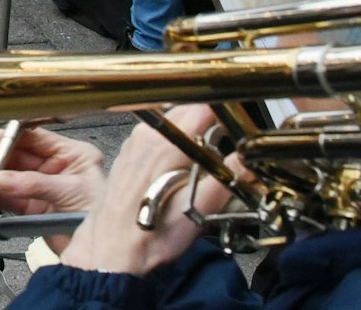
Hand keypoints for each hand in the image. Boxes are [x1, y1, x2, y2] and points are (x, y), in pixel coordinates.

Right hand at [0, 125, 105, 251]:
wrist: (101, 254)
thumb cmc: (99, 216)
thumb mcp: (70, 191)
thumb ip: (35, 184)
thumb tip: (3, 179)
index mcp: (72, 154)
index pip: (35, 138)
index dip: (9, 138)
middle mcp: (57, 168)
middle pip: (18, 156)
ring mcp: (43, 188)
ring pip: (10, 177)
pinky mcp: (34, 209)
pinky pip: (9, 198)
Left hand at [58, 105, 232, 276]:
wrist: (111, 253)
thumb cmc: (149, 238)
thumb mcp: (199, 212)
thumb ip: (228, 178)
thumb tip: (250, 158)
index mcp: (167, 144)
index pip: (205, 106)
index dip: (228, 114)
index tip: (239, 128)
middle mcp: (147, 136)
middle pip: (189, 107)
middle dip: (212, 120)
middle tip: (226, 145)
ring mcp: (135, 142)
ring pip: (173, 118)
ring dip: (193, 130)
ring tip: (204, 158)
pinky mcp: (129, 152)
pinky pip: (158, 132)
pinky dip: (175, 139)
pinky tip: (180, 164)